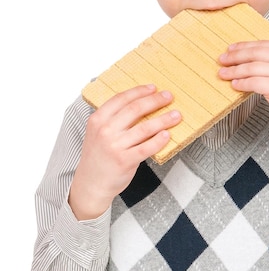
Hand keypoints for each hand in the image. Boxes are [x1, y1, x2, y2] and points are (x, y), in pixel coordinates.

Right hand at [69, 85, 180, 219]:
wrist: (91, 183)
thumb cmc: (98, 156)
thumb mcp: (97, 132)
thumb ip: (113, 119)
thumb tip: (141, 103)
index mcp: (97, 119)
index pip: (121, 98)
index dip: (139, 91)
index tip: (153, 88)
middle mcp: (105, 130)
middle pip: (135, 109)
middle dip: (155, 100)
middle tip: (168, 97)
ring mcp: (114, 145)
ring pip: (145, 128)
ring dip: (164, 119)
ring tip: (176, 115)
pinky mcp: (124, 160)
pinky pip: (147, 147)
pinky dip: (159, 140)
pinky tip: (168, 134)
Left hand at [219, 40, 268, 135]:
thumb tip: (249, 60)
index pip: (262, 44)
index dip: (243, 46)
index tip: (231, 49)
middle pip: (254, 53)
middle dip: (235, 56)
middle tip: (222, 60)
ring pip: (251, 68)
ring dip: (234, 71)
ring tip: (223, 74)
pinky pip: (253, 83)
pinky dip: (241, 84)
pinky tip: (235, 85)